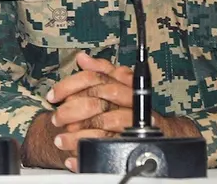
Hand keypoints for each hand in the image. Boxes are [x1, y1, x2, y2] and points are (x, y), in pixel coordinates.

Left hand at [43, 52, 201, 170]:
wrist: (163, 131)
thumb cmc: (136, 104)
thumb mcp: (121, 82)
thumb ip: (102, 70)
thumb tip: (83, 58)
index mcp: (126, 86)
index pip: (96, 80)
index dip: (71, 87)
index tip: (53, 96)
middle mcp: (130, 104)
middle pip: (98, 103)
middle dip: (72, 112)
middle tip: (56, 119)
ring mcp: (131, 125)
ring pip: (102, 127)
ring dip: (76, 136)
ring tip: (60, 140)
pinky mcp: (130, 145)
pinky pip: (107, 150)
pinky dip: (86, 156)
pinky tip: (74, 157)